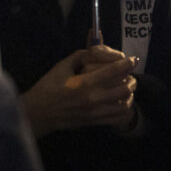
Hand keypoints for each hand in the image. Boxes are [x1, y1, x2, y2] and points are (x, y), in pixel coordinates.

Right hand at [21, 46, 137, 136]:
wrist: (37, 114)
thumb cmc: (48, 87)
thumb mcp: (62, 66)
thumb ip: (82, 55)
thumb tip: (98, 48)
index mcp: (84, 84)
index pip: (115, 71)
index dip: (128, 63)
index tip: (133, 59)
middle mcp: (93, 99)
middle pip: (125, 88)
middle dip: (131, 78)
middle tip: (129, 73)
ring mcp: (95, 113)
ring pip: (125, 103)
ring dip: (129, 93)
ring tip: (126, 86)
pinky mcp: (94, 122)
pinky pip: (118, 116)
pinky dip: (124, 106)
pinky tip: (121, 99)